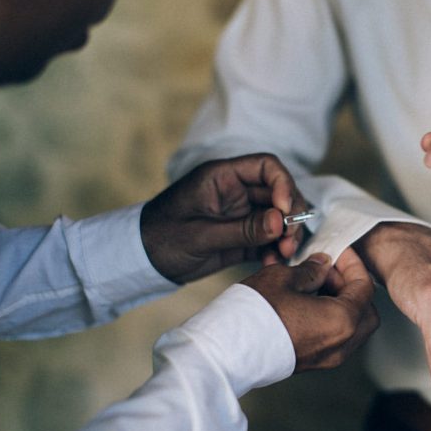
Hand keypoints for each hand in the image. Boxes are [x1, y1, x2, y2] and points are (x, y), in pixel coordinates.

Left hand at [141, 154, 307, 283]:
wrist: (141, 261)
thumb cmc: (161, 238)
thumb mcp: (201, 235)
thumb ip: (242, 229)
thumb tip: (279, 222)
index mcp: (222, 177)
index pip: (266, 167)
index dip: (283, 185)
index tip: (285, 211)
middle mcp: (236, 191)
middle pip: (279, 193)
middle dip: (290, 216)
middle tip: (289, 240)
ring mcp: (241, 214)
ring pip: (278, 218)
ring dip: (286, 236)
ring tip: (284, 255)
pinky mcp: (243, 236)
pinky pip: (268, 239)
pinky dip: (275, 251)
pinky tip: (273, 264)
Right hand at [242, 250, 378, 371]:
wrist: (225, 351)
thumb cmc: (253, 315)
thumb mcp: (284, 277)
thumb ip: (312, 270)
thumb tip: (323, 265)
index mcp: (342, 321)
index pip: (365, 287)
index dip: (353, 264)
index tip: (339, 252)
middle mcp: (341, 344)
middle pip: (365, 310)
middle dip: (352, 286)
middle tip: (329, 269)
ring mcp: (328, 358)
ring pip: (352, 326)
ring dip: (341, 301)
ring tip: (313, 283)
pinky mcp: (313, 363)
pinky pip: (335, 337)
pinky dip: (330, 317)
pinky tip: (305, 301)